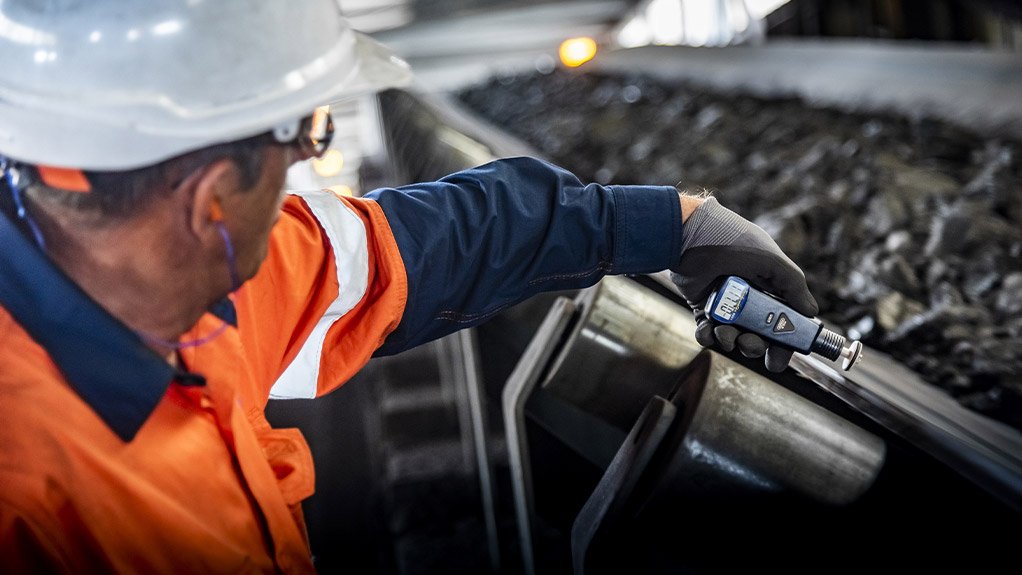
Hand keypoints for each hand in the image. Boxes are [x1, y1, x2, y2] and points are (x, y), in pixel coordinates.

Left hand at [670, 196, 817, 371]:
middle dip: (755, 346)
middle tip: (749, 343)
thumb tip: (812, 313)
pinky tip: (708, 331)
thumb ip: (793, 285)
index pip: (783, 322)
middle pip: (758, 335)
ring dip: (730, 341)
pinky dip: (707, 337)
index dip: (783, 342)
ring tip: (724, 332)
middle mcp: (750, 297)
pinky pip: (707, 331)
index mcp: (770, 287)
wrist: (689, 234)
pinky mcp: (702, 306)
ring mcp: (725, 304)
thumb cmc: (732, 241)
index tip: (778, 359)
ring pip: (732, 336)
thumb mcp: (771, 260)